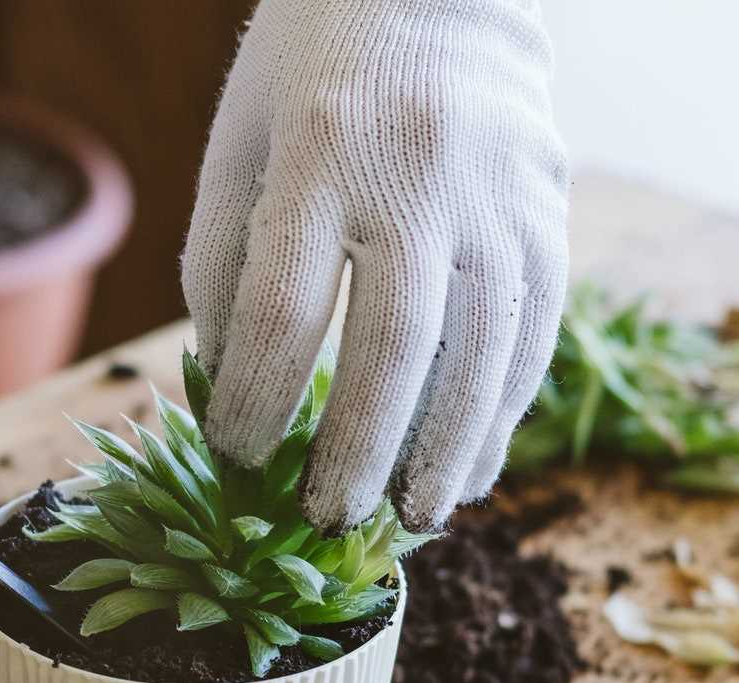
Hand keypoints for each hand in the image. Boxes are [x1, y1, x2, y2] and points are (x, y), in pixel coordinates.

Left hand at [182, 0, 568, 532]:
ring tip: (413, 519)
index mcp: (317, 153)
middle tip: (328, 520)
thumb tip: (226, 381)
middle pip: (389, 348)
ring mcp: (498, 200)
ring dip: (443, 454)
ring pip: (478, 355)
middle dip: (355, 451)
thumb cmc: (312, 75)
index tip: (236, 456)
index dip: (253, 400)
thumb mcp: (238, 146)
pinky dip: (501, 415)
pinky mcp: (548, 219)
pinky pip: (533, 337)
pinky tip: (471, 468)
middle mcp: (417, 177)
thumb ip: (221, 261)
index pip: (279, 310)